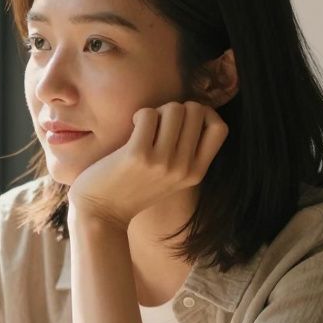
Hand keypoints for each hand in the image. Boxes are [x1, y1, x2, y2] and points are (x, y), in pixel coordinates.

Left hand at [68, 101, 227, 228]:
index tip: (183, 120)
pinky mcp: (137, 156)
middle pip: (196, 111)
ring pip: (174, 109)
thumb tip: (197, 110)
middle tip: (158, 123)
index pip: (221, 128)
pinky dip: (140, 114)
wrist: (102, 214)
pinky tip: (132, 127)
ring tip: (144, 126)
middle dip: (176, 108)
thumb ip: (188, 153)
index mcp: (196, 173)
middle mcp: (183, 169)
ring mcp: (162, 163)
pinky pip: (148, 114)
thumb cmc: (134, 188)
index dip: (205, 114)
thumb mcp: (172, 178)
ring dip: (157, 111)